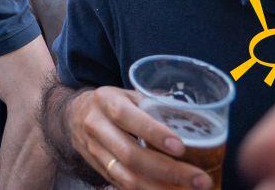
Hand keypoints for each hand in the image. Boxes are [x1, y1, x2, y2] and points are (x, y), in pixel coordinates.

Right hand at [66, 86, 212, 189]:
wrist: (73, 116)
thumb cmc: (112, 103)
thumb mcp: (128, 94)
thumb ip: (153, 106)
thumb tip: (193, 118)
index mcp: (106, 101)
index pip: (127, 117)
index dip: (153, 133)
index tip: (180, 147)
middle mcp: (96, 127)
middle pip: (131, 155)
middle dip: (169, 171)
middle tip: (201, 179)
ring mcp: (95, 152)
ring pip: (127, 177)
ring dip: (161, 189)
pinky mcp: (99, 170)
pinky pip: (124, 186)